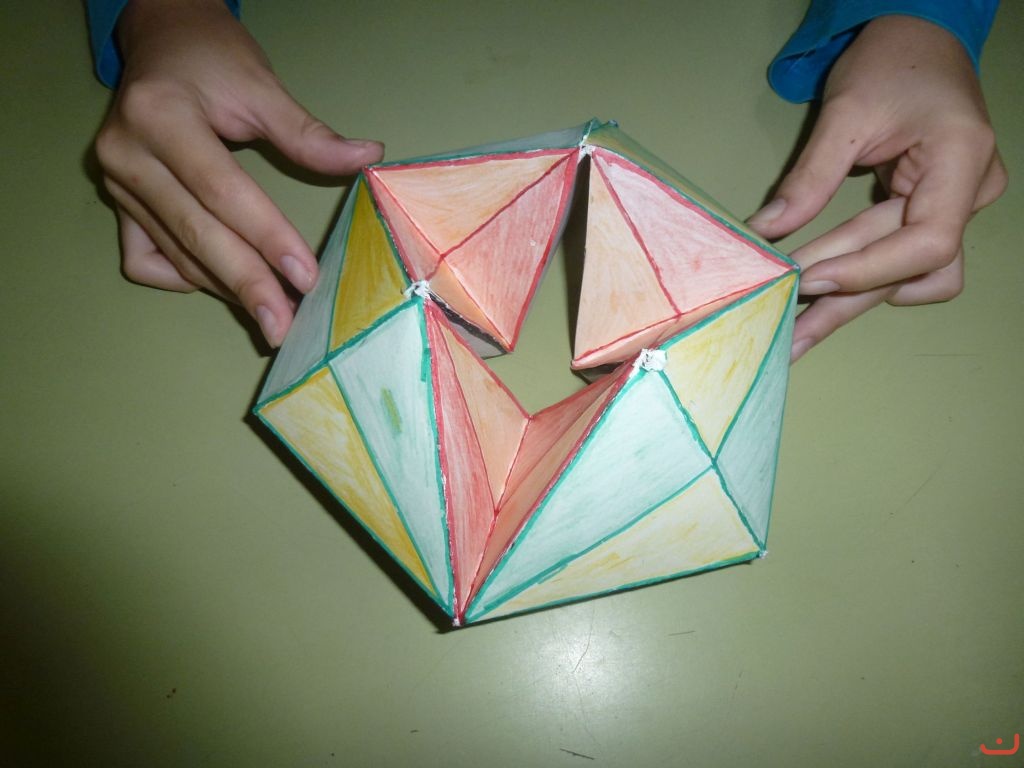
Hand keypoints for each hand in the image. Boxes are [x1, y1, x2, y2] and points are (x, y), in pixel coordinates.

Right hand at [94, 0, 383, 345]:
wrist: (163, 42)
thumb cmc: (212, 59)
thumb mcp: (261, 86)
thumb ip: (308, 134)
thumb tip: (367, 158)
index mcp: (159, 117)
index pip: (222, 191)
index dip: (267, 236)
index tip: (306, 277)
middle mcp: (126, 154)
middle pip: (196, 233)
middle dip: (246, 284)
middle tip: (283, 325)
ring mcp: (114, 184)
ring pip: (176, 253)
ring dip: (226, 288)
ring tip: (271, 314)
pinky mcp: (116, 203)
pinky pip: (147, 259)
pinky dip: (184, 276)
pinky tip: (220, 280)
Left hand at [747, 15, 1006, 361]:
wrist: (918, 37)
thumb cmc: (891, 61)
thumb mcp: (845, 111)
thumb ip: (810, 177)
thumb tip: (766, 231)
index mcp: (961, 161)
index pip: (927, 243)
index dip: (866, 269)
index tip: (807, 278)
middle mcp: (970, 192)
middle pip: (910, 270)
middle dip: (844, 302)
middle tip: (789, 340)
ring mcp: (954, 206)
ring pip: (906, 274)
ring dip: (851, 297)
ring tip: (797, 326)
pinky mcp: (929, 211)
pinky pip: (895, 257)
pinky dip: (857, 274)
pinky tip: (817, 294)